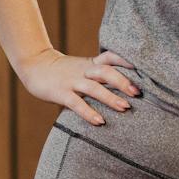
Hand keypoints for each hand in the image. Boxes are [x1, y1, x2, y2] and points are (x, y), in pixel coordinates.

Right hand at [16, 47, 141, 126]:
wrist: (34, 65)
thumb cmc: (63, 70)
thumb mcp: (83, 67)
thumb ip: (100, 75)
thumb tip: (126, 87)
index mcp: (91, 64)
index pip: (111, 57)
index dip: (126, 61)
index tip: (144, 67)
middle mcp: (84, 71)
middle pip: (105, 72)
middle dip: (122, 81)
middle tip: (138, 93)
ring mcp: (72, 82)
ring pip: (93, 88)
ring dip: (110, 97)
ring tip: (125, 107)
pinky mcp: (61, 93)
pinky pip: (76, 103)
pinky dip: (89, 112)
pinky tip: (100, 121)